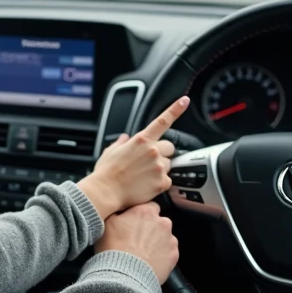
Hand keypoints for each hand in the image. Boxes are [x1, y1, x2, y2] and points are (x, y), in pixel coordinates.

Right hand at [77, 96, 189, 218]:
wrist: (106, 192)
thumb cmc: (106, 173)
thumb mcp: (111, 152)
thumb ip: (121, 143)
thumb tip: (124, 139)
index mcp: (141, 140)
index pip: (162, 121)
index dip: (176, 109)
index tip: (185, 100)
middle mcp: (153, 151)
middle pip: (169, 148)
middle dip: (162, 153)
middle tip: (148, 162)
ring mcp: (159, 167)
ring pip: (168, 165)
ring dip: (159, 169)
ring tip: (143, 176)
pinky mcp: (162, 182)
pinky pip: (167, 181)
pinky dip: (159, 184)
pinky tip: (146, 186)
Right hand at [94, 202, 178, 283]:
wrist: (125, 275)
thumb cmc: (113, 247)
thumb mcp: (107, 223)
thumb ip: (118, 212)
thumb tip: (120, 211)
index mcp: (145, 211)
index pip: (149, 206)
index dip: (141, 215)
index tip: (135, 222)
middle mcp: (162, 222)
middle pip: (159, 221)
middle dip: (151, 228)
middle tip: (138, 239)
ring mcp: (170, 239)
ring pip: (165, 236)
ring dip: (157, 241)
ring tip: (144, 252)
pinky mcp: (174, 254)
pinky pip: (169, 251)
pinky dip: (162, 254)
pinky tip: (151, 261)